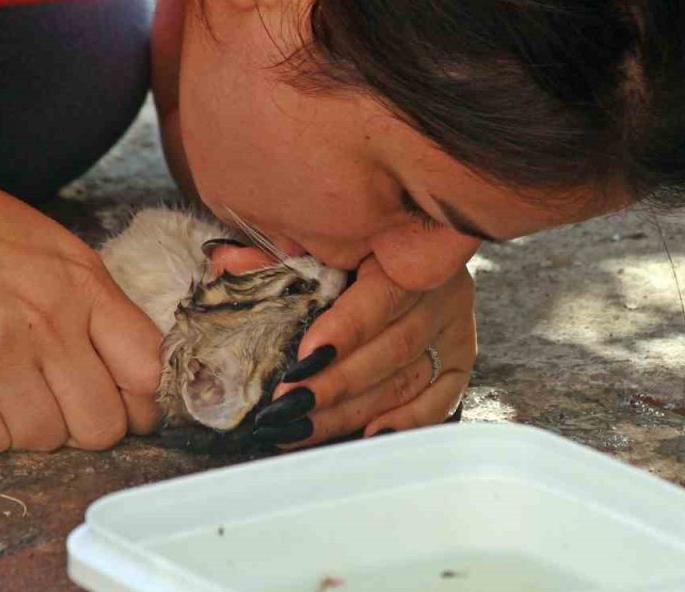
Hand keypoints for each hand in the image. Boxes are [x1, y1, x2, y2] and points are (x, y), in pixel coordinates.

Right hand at [0, 162, 162, 452]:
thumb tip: (130, 368)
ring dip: (37, 430)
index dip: (144, 399)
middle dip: (91, 427)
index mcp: (83, 284)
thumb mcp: (53, 246)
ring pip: (46, 439)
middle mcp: (47, 322)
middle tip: (70, 409)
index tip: (130, 402)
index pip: (147, 370)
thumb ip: (96, 304)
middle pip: (102, 424)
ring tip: (18, 398)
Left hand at [251, 256, 475, 448]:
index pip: (380, 297)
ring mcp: (454, 329)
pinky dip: (404, 422)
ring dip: (351, 412)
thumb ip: (276, 258)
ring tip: (298, 431)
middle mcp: (442, 291)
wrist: (405, 254)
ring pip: (405, 381)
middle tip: (285, 408)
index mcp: (408, 252)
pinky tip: (366, 439)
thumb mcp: (314, 247)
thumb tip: (225, 262)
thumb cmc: (348, 251)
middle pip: (392, 348)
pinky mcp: (459, 361)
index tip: (301, 363)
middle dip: (335, 384)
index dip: (344, 332)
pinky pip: (438, 401)